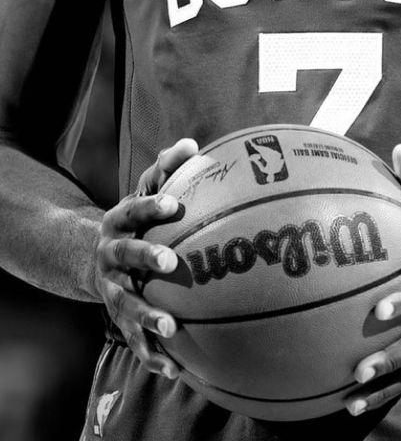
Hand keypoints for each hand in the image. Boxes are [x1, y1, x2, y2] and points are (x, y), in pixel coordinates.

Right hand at [94, 137, 198, 377]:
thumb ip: (166, 169)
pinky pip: (134, 339)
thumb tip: (193, 144)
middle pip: (126, 256)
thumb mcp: (145, 191)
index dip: (150, 206)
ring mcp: (112, 289)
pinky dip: (151, 355)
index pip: (134, 208)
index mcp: (118, 221)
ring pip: (126, 304)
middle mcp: (110, 255)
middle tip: (171, 263)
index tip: (172, 204)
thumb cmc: (136, 220)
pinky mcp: (118, 318)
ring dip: (147, 315)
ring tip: (171, 328)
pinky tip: (175, 369)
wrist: (94, 257)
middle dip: (146, 259)